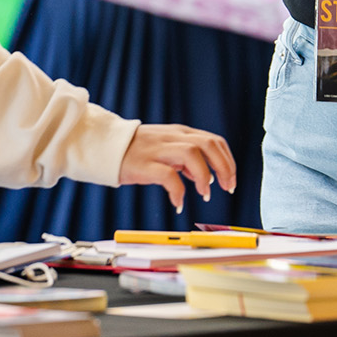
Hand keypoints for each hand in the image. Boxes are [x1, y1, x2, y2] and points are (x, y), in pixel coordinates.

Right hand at [118, 124, 235, 214]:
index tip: (230, 181)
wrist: (106, 146)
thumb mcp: (166, 147)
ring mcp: (158, 150)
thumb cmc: (138, 150)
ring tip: (204, 194)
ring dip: (204, 176)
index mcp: (180, 133)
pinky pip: (167, 176)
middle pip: (208, 144)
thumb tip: (205, 175)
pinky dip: (178, 191)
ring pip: (192, 154)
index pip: (214, 141)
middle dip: (224, 167)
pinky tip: (178, 203)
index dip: (227, 161)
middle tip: (226, 188)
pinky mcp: (144, 164)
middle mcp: (172, 138)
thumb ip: (186, 158)